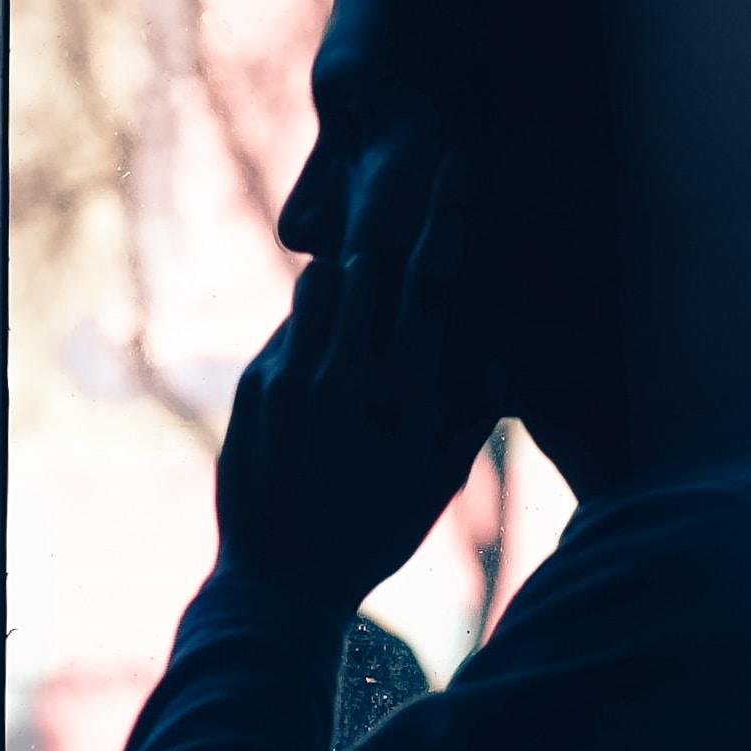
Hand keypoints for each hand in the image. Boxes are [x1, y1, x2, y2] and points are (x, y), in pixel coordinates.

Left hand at [215, 149, 501, 607]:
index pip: (432, 282)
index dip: (446, 216)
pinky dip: (311, 333)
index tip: (454, 169)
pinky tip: (318, 380)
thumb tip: (497, 352)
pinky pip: (289, 328)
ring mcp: (293, 377)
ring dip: (344, 287)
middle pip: (373, 266)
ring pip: (322, 285)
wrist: (282, 582)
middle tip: (405, 232)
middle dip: (392, 243)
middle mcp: (347, 377)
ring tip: (356, 323)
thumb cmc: (375, 532)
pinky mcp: (253, 385)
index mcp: (405, 398)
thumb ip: (470, 407)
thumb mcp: (440, 479)